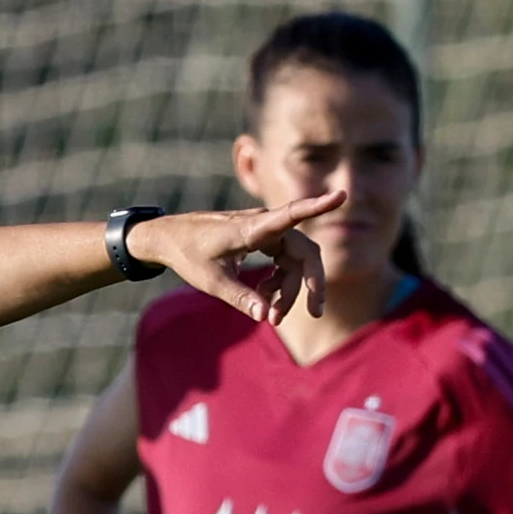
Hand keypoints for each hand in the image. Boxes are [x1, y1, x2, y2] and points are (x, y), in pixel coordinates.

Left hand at [136, 193, 340, 326]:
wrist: (170, 238)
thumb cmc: (189, 255)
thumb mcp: (212, 281)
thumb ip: (239, 297)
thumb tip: (264, 317)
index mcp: (252, 228)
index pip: (291, 215)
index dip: (317, 207)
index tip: (341, 196)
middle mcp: (265, 225)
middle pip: (304, 253)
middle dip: (309, 284)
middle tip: (314, 313)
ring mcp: (267, 231)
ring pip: (295, 261)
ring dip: (291, 289)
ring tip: (274, 316)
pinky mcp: (264, 239)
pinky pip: (285, 261)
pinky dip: (280, 282)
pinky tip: (265, 298)